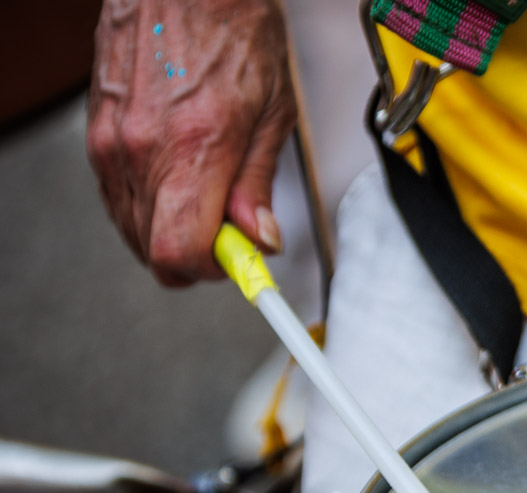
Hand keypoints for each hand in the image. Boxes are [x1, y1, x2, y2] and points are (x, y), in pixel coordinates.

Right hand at [86, 0, 295, 286]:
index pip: (180, 252)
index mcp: (194, 147)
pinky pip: (117, 195)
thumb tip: (260, 240)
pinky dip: (148, 205)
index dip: (213, 271)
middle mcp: (142, 148)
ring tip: (207, 199)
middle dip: (197, 256)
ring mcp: (112, 140)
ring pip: (132, 228)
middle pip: (153, 250)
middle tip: (231, 233)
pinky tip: (178, 181)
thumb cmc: (234, 30)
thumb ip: (259, 185)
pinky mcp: (97, 132)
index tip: (241, 264)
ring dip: (171, 231)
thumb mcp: (273, 113)